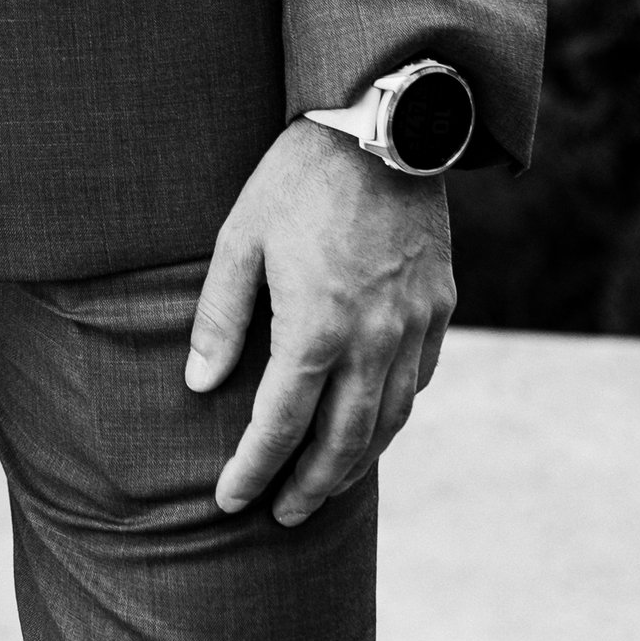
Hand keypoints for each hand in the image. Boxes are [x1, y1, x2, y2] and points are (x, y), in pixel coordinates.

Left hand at [186, 118, 454, 527]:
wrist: (380, 127)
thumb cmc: (297, 179)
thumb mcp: (240, 239)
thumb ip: (221, 317)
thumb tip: (199, 384)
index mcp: (316, 326)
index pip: (281, 423)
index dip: (254, 468)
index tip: (232, 500)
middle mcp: (373, 339)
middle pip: (342, 440)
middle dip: (308, 486)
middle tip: (281, 513)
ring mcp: (414, 326)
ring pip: (389, 421)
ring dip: (355, 463)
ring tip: (324, 486)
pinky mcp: (440, 307)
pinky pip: (418, 382)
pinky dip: (392, 416)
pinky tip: (372, 425)